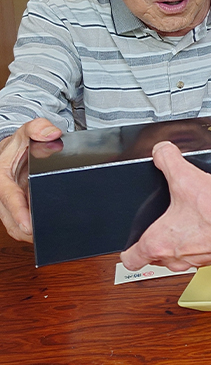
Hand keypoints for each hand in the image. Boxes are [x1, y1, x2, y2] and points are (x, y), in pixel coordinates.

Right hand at [0, 118, 63, 241]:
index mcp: (1, 178)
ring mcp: (9, 204)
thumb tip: (52, 133)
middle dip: (27, 230)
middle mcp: (2, 195)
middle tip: (48, 236)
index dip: (19, 212)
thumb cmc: (18, 145)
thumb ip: (38, 128)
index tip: (28, 225)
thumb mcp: (27, 132)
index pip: (10, 198)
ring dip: (30, 233)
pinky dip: (34, 230)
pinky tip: (49, 230)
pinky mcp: (17, 209)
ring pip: (15, 227)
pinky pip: (23, 224)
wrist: (10, 152)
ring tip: (51, 235)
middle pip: (11, 220)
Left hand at [120, 141, 210, 271]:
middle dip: (157, 241)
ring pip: (177, 257)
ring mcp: (194, 261)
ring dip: (180, 242)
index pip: (130, 259)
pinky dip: (200, 241)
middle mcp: (173, 258)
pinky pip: (199, 253)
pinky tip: (207, 224)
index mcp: (157, 243)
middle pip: (154, 257)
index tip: (132, 242)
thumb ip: (168, 160)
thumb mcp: (186, 177)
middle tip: (162, 225)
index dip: (128, 250)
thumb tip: (161, 150)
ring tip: (186, 222)